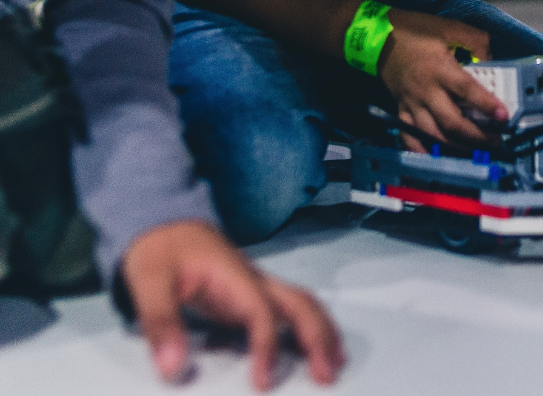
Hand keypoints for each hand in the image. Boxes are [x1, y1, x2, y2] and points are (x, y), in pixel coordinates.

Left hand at [122, 221, 344, 390]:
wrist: (166, 222)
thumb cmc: (160, 250)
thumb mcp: (148, 282)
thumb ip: (161, 324)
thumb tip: (173, 368)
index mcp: (233, 276)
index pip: (261, 311)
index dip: (267, 346)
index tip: (262, 382)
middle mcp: (253, 280)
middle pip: (299, 303)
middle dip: (317, 336)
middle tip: (327, 375)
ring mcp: (255, 287)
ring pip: (301, 303)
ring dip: (321, 330)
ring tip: (335, 363)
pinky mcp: (251, 296)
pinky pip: (289, 310)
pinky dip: (309, 327)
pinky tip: (313, 348)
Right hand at [378, 10, 507, 150]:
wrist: (378, 37)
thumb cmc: (415, 30)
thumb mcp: (448, 26)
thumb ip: (475, 40)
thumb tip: (491, 58)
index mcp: (440, 69)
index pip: (467, 90)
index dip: (486, 104)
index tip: (504, 116)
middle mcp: (426, 91)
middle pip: (452, 122)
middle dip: (476, 137)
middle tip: (497, 142)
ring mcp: (412, 104)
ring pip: (434, 135)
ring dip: (456, 148)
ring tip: (476, 152)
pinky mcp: (401, 110)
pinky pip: (410, 137)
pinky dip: (423, 151)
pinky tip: (438, 158)